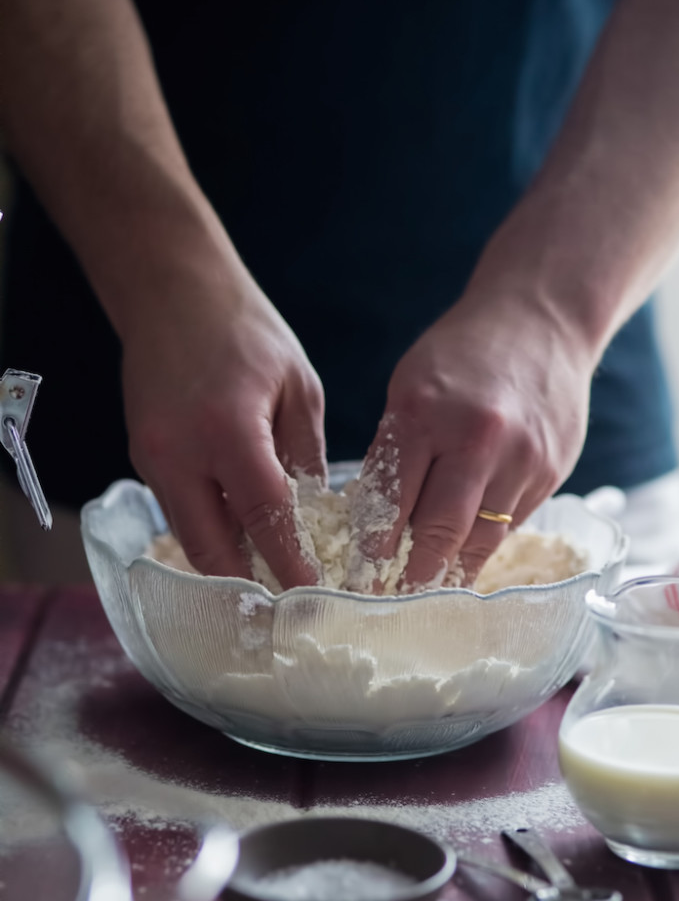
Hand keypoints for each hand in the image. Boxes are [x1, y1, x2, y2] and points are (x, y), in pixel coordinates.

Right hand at [120, 242, 326, 586]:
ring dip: (227, 561)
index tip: (314, 599)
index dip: (291, 566)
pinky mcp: (142, 456)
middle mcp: (179, 453)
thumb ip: (304, 455)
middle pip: (212, 550)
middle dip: (249, 586)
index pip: (265, 520)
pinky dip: (209, 528)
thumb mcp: (298, 387)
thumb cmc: (245, 331)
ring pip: (190, 535)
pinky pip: (177, 509)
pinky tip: (239, 532)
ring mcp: (152, 457)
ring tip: (268, 577)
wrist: (173, 292)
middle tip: (285, 608)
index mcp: (229, 431)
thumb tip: (314, 516)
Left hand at [348, 286, 593, 589]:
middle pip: (438, 533)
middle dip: (412, 576)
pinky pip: (511, 524)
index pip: (390, 501)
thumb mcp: (409, 389)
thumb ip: (395, 452)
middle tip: (390, 601)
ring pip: (480, 540)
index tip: (358, 579)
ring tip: (426, 591)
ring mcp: (519, 458)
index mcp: (422, 413)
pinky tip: (465, 554)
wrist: (540, 320)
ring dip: (450, 571)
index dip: (373, 549)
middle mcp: (474, 439)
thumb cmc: (460, 355)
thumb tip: (375, 523)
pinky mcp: (550, 471)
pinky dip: (485, 542)